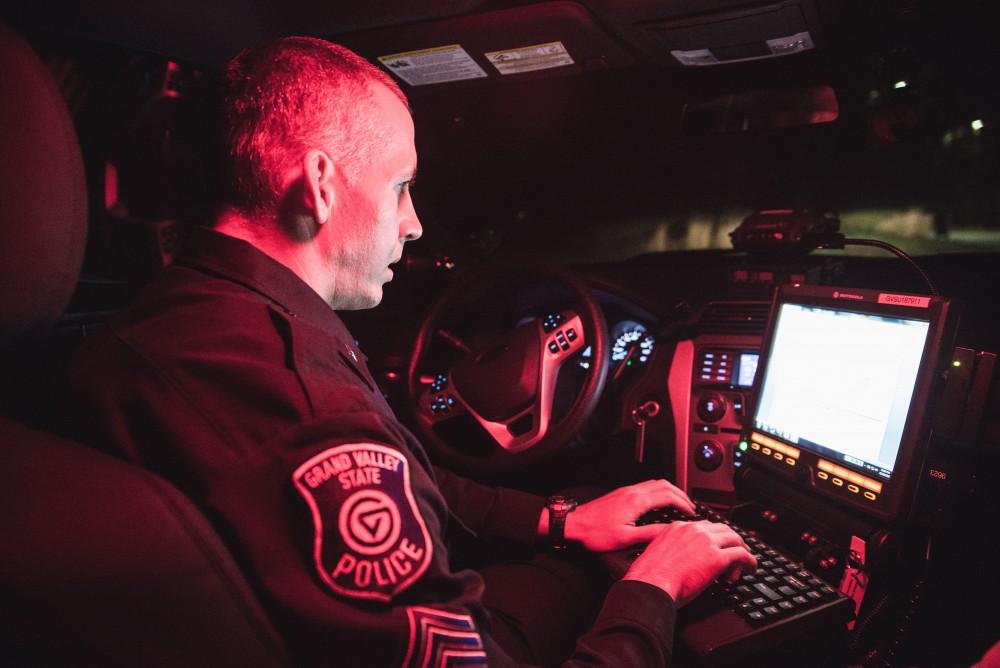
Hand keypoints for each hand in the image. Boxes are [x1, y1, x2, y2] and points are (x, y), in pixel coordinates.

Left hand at [563, 479, 696, 551]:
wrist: (574, 524)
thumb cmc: (595, 533)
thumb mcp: (626, 538)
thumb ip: (650, 533)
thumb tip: (670, 531)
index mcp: (637, 502)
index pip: (668, 496)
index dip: (683, 503)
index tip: (691, 512)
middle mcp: (633, 492)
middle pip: (664, 485)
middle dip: (680, 494)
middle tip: (690, 506)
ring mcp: (627, 491)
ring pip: (655, 483)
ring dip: (670, 491)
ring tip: (678, 502)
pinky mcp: (621, 493)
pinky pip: (646, 486)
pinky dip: (659, 491)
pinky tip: (658, 501)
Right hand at [622, 520, 756, 606]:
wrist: (650, 584)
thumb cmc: (649, 577)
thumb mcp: (658, 553)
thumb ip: (671, 549)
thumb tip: (682, 560)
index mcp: (677, 527)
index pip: (704, 526)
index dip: (714, 538)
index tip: (717, 547)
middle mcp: (693, 530)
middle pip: (722, 529)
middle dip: (731, 541)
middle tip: (735, 554)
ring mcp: (706, 542)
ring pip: (735, 539)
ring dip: (742, 551)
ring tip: (745, 563)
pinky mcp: (717, 558)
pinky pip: (742, 555)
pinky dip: (750, 562)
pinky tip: (751, 569)